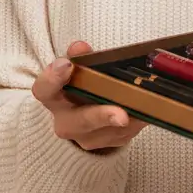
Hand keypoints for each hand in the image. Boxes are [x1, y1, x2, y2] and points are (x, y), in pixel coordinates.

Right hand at [32, 40, 147, 152]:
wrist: (85, 113)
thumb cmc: (80, 84)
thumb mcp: (78, 67)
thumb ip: (80, 57)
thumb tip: (80, 47)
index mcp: (53, 98)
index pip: (44, 90)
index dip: (52, 78)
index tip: (66, 65)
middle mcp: (66, 122)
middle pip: (79, 121)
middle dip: (101, 116)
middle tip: (121, 114)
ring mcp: (87, 138)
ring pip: (108, 132)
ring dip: (128, 120)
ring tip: (145, 107)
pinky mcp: (110, 144)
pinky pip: (126, 135)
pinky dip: (139, 122)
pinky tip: (149, 110)